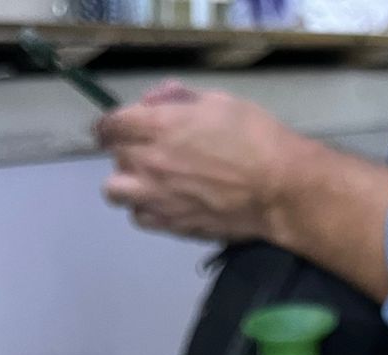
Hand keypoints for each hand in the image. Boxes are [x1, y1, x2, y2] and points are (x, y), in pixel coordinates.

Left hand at [98, 86, 307, 242]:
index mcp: (159, 126)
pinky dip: (144, 208)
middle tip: (148, 149)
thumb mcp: (217, 101)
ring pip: (114, 191)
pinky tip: (164, 201)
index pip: (111, 125)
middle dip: (126, 148)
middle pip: (114, 156)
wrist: (276, 187)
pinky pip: (138, 217)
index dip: (110, 124)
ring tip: (149, 179)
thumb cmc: (253, 136)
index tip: (115, 127)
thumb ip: (177, 99)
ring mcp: (155, 197)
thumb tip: (153, 102)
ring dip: (126, 182)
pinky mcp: (168, 223)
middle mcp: (149, 162)